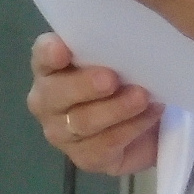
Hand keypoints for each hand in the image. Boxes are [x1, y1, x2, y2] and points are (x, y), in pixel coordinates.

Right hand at [27, 32, 159, 175]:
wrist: (151, 121)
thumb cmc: (128, 78)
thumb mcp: (121, 57)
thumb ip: (111, 46)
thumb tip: (128, 35)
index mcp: (50, 67)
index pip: (42, 56)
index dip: (49, 53)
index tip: (62, 49)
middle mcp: (47, 100)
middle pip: (56, 94)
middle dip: (84, 85)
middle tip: (112, 79)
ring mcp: (61, 133)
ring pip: (81, 122)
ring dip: (115, 109)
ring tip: (142, 97)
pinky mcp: (83, 158)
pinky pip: (103, 145)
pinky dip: (130, 129)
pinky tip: (150, 115)